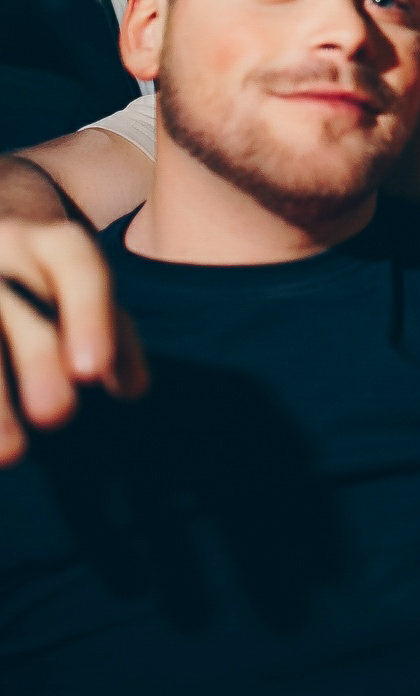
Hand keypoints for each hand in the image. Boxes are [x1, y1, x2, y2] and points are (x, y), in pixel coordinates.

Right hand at [0, 218, 147, 460]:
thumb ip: (112, 334)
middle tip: (57, 415)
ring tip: (10, 453)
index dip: (87, 316)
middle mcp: (1, 248)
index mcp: (49, 242)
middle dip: (35, 358)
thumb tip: (130, 387)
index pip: (76, 266)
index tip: (91, 371)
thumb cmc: (46, 272)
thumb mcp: (83, 286)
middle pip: (14, 306)